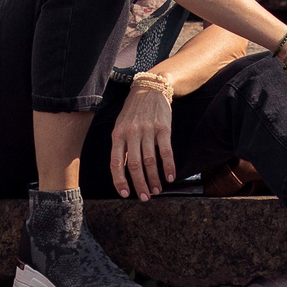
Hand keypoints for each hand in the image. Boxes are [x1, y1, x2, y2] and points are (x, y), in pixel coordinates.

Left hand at [111, 81, 175, 200]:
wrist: (150, 89)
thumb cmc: (134, 111)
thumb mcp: (121, 126)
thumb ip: (122, 146)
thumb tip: (123, 171)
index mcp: (118, 134)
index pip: (116, 162)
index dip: (120, 180)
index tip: (126, 194)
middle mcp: (131, 133)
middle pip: (135, 165)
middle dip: (140, 184)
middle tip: (145, 197)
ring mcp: (147, 130)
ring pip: (150, 161)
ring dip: (154, 178)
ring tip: (157, 190)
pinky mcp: (163, 128)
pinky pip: (165, 151)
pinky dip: (168, 166)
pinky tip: (170, 176)